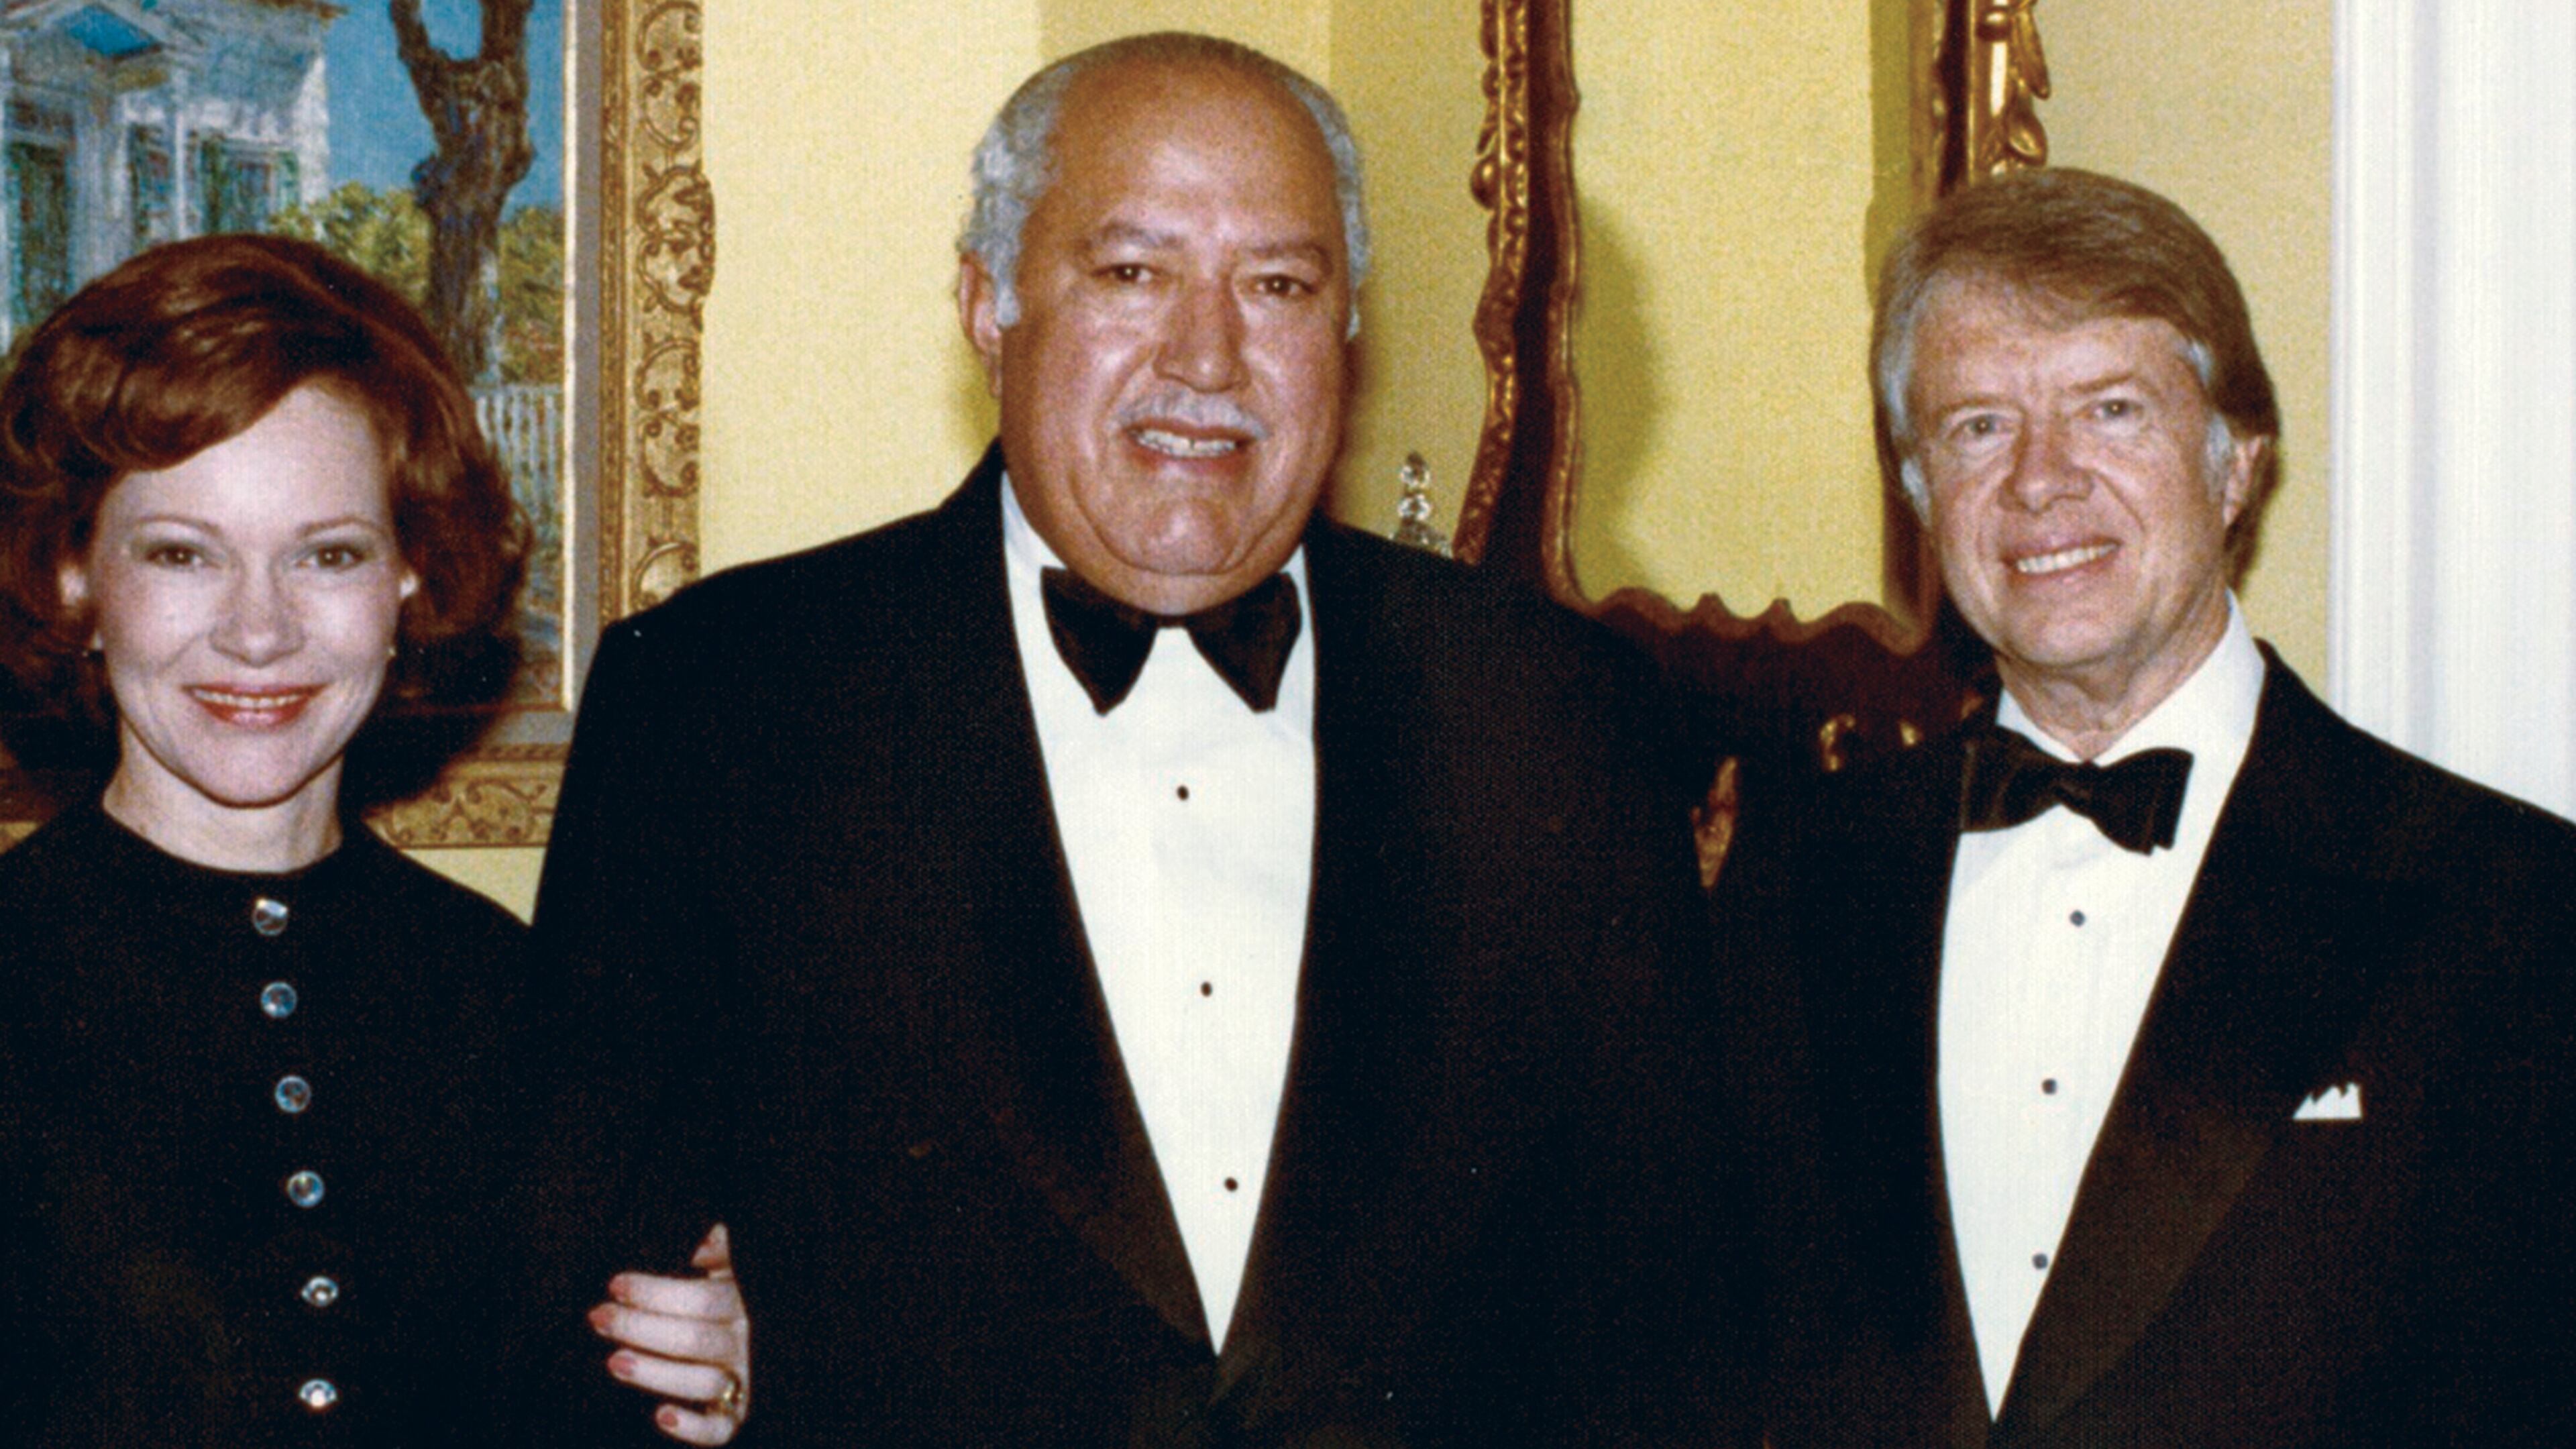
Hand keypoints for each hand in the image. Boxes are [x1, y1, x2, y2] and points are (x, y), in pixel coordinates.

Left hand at [591, 1223, 750, 1444]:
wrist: (732, 1350)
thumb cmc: (709, 1299)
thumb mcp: (717, 1269)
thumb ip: (712, 1250)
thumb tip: (706, 1232)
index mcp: (739, 1300)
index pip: (704, 1298)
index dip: (657, 1292)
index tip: (615, 1285)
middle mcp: (744, 1341)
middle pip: (697, 1339)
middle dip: (642, 1327)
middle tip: (599, 1318)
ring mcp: (740, 1381)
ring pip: (704, 1382)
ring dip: (657, 1373)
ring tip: (614, 1361)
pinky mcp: (732, 1417)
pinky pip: (718, 1430)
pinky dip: (692, 1427)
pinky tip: (661, 1416)